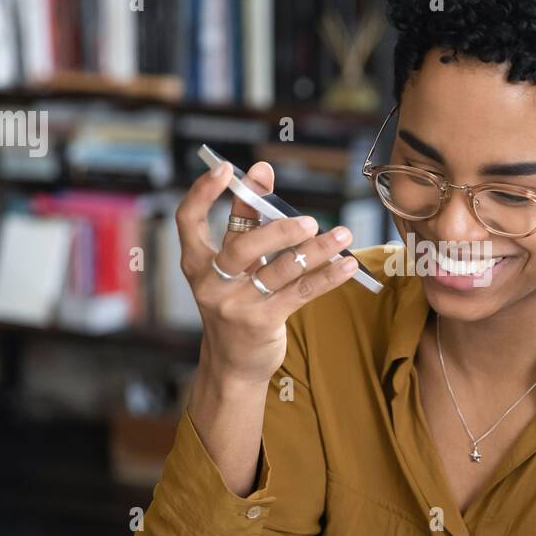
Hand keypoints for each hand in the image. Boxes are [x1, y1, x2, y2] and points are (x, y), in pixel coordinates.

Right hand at [175, 160, 357, 385]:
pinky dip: (328, 276)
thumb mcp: (231, 269)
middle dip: (277, 229)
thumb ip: (245, 225)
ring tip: (342, 234)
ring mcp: (236, 304)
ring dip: (316, 250)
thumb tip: (263, 173)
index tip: (228, 169)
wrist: (232, 366)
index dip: (203, 192)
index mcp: (196, 263)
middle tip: (308, 220)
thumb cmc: (235, 304)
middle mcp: (212, 283)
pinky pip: (301, 292)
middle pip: (242, 246)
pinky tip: (348, 264)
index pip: (187, 220)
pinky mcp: (262, 322)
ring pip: (281, 269)